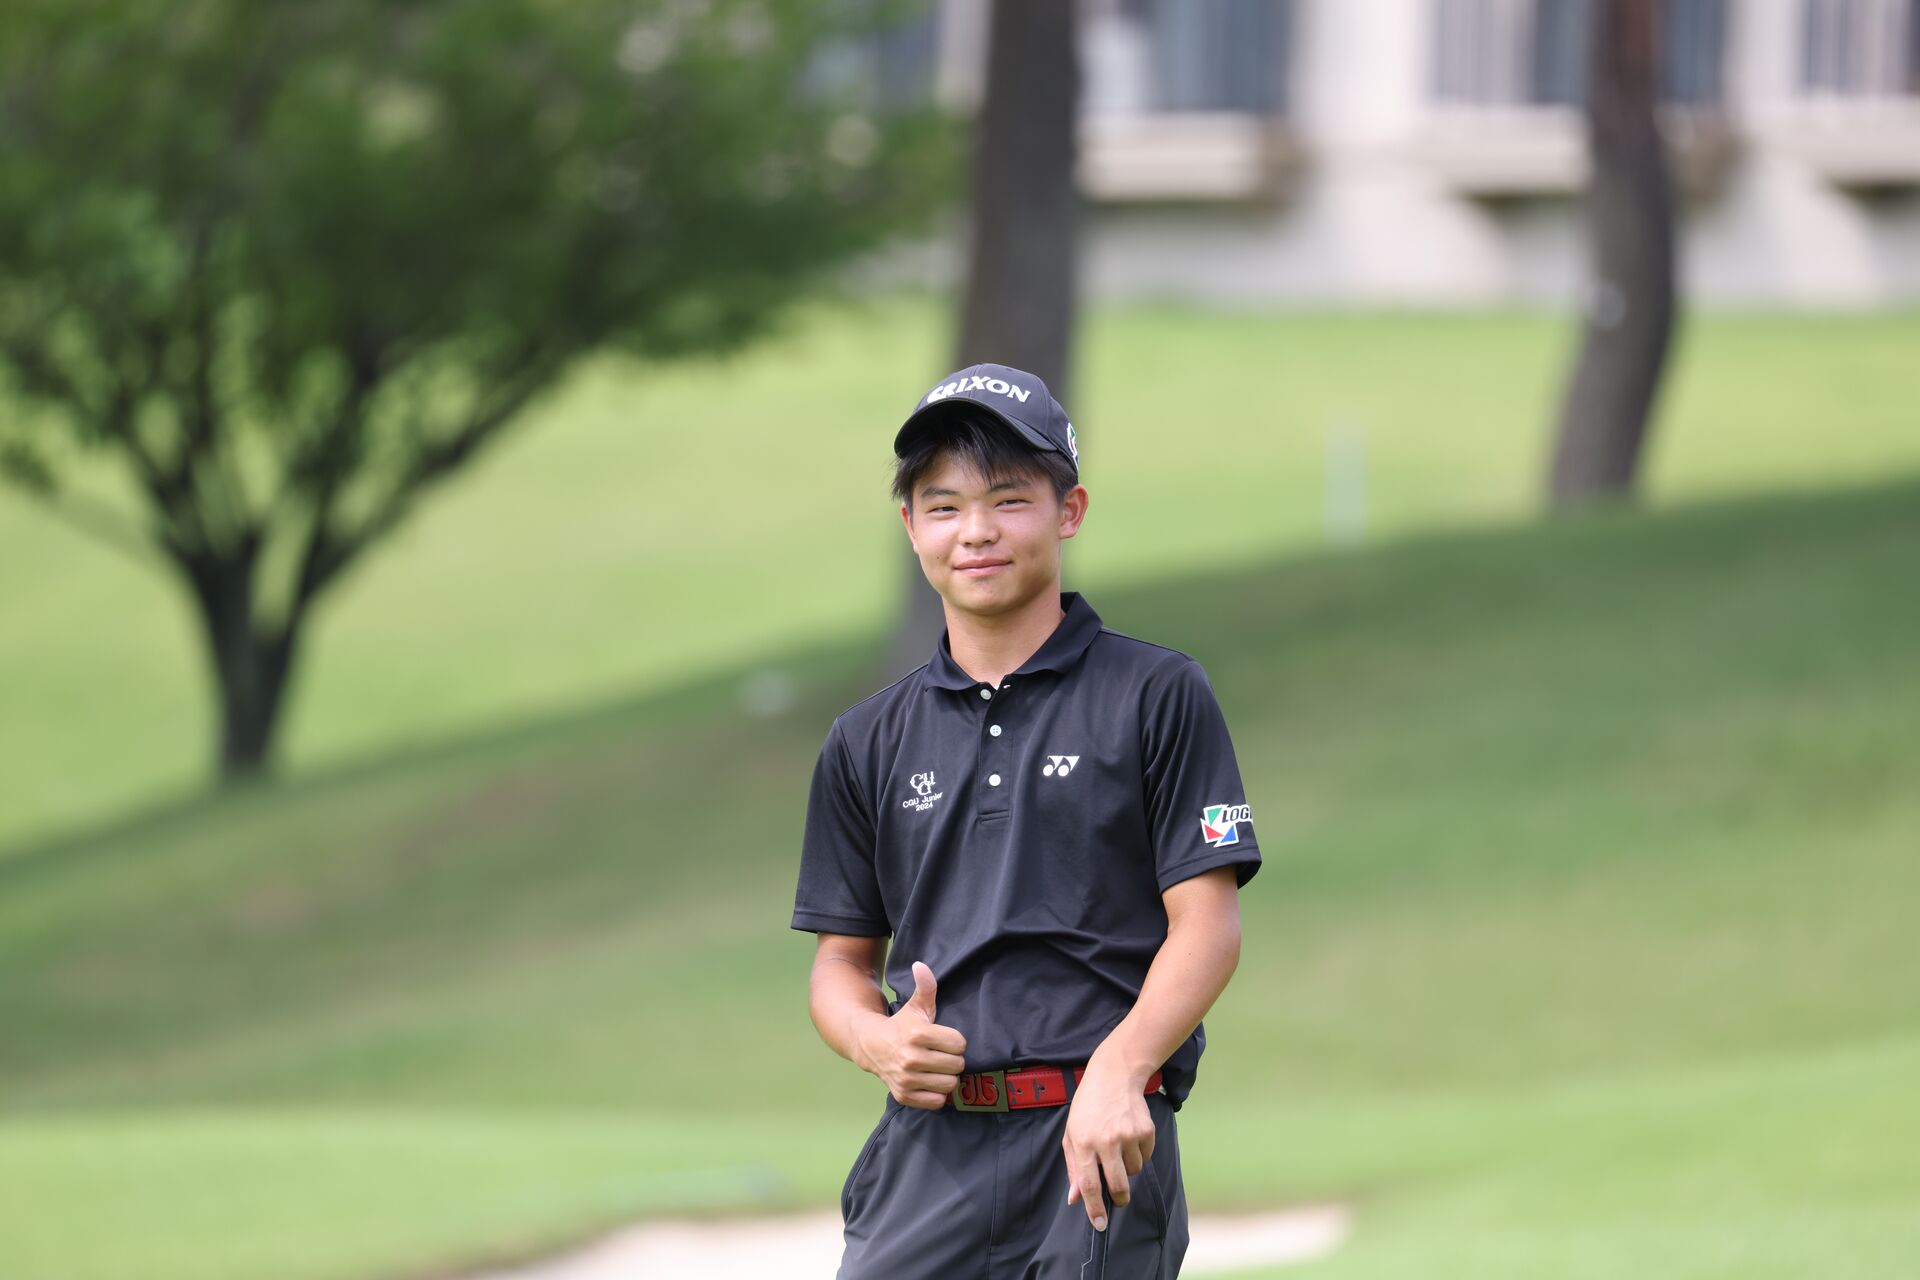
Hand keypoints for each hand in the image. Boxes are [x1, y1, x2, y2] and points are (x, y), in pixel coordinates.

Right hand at [850, 960, 967, 1109]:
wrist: (870, 1046)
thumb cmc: (900, 1024)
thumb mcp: (915, 1005)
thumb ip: (925, 985)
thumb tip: (921, 965)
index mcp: (918, 1034)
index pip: (960, 1044)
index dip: (955, 1041)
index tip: (945, 1039)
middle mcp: (912, 1058)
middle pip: (957, 1065)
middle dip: (952, 1059)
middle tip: (941, 1054)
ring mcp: (907, 1079)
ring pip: (949, 1084)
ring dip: (946, 1077)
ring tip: (936, 1069)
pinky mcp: (904, 1095)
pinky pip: (937, 1102)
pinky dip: (936, 1094)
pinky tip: (929, 1082)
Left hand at [1061, 1059, 1154, 1231]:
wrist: (1113, 1076)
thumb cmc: (1088, 1108)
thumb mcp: (1072, 1134)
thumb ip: (1074, 1168)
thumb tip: (1075, 1198)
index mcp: (1083, 1142)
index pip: (1089, 1184)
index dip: (1094, 1208)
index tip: (1100, 1224)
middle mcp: (1106, 1140)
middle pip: (1118, 1185)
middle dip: (1119, 1199)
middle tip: (1118, 1199)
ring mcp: (1128, 1135)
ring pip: (1134, 1171)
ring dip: (1127, 1167)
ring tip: (1119, 1145)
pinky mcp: (1146, 1130)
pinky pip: (1146, 1156)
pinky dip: (1139, 1152)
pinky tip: (1129, 1135)